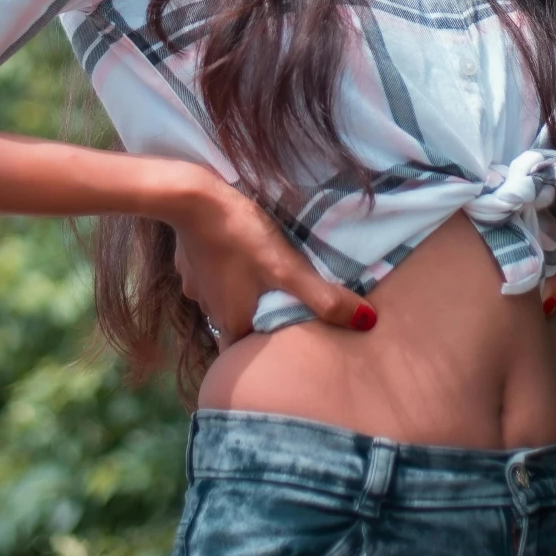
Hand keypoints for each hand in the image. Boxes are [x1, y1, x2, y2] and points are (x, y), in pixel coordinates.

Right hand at [171, 169, 375, 347]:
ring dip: (241, 296)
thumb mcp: (287, 267)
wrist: (191, 199)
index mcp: (232, 321)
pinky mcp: (188, 261)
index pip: (246, 357)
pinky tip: (237, 253)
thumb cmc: (240, 236)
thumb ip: (324, 298)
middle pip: (237, 327)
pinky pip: (210, 276)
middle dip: (258, 323)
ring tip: (264, 279)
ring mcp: (195, 286)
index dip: (264, 356)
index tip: (284, 350)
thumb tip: (367, 322)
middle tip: (282, 308)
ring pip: (222, 301)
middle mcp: (210, 311)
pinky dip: (225, 272)